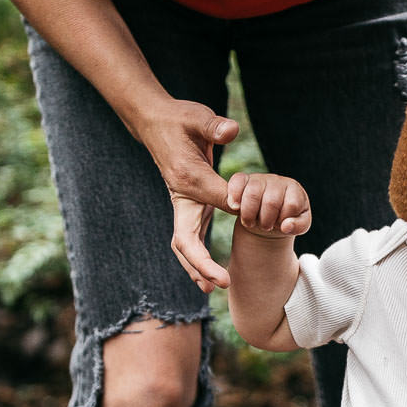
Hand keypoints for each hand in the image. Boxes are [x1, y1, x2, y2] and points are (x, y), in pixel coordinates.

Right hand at [141, 98, 238, 292]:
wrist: (156, 124)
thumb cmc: (179, 120)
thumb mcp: (196, 116)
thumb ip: (213, 125)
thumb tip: (230, 130)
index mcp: (186, 177)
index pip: (212, 198)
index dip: (233, 205)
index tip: (249, 212)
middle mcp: (181, 197)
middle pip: (186, 239)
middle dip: (202, 263)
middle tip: (223, 282)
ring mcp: (182, 206)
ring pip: (185, 246)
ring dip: (197, 269)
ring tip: (214, 289)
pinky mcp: (189, 209)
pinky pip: (190, 241)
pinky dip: (198, 261)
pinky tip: (209, 279)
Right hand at [226, 171, 311, 237]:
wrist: (267, 216)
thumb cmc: (285, 219)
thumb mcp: (298, 225)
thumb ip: (298, 226)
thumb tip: (286, 226)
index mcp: (294, 190)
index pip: (291, 205)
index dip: (283, 221)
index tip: (279, 225)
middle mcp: (277, 181)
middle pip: (271, 202)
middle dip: (266, 221)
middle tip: (265, 227)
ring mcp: (260, 178)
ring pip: (253, 194)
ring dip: (250, 214)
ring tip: (250, 222)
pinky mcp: (243, 179)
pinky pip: (237, 181)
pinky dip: (234, 195)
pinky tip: (235, 208)